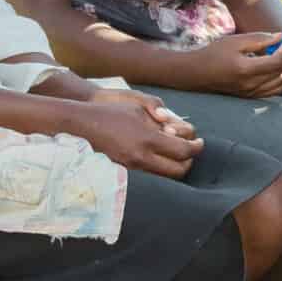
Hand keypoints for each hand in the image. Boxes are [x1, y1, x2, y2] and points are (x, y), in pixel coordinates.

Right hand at [75, 95, 203, 178]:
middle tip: (191, 149)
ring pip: (164, 175)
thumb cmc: (111, 110)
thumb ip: (162, 115)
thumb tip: (176, 125)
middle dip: (189, 161)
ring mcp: (132, 165)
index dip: (196, 147)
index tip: (199, 141)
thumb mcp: (139, 105)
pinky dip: (161, 166)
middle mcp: (141, 156)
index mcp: (147, 139)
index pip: (183, 151)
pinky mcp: (125, 169)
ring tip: (177, 151)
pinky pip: (151, 173)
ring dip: (175, 165)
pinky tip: (160, 154)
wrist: (82, 122)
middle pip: (178, 170)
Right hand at [194, 31, 281, 98]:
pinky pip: (272, 91)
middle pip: (279, 72)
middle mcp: (249, 84)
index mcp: (245, 69)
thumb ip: (259, 39)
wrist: (198, 73)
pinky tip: (267, 71)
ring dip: (280, 70)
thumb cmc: (215, 53)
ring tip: (270, 59)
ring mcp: (250, 93)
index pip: (276, 62)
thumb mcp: (236, 41)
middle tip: (275, 49)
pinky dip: (276, 81)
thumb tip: (280, 36)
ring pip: (279, 83)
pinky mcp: (249, 97)